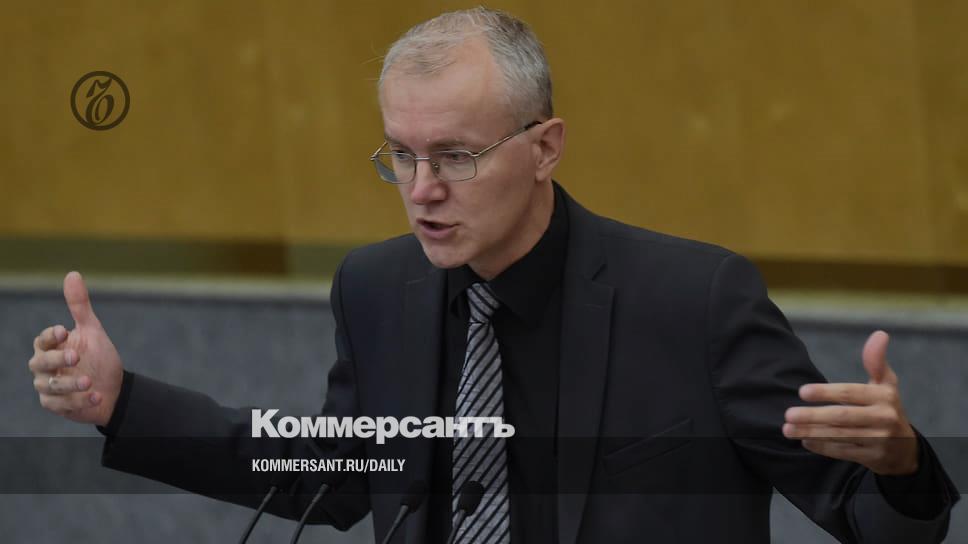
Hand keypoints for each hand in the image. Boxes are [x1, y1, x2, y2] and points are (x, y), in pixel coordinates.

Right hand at [28, 271, 123, 426]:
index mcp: (50, 347)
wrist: (113, 388)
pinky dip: (79, 402)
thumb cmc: (98, 357)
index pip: (43, 340)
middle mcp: (44, 367)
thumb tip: (72, 274)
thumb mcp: (92, 330)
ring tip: (89, 382)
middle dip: (57, 359)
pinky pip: (62, 405)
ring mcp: (48, 387)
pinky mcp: (56, 405)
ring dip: (70, 384)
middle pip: (40, 363)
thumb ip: (79, 306)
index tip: (64, 330)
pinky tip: (96, 397)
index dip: (51, 336)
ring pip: (51, 386)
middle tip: (76, 356)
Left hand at [782, 330, 918, 474]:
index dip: (826, 392)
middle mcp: (883, 418)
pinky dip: (821, 447)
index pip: (851, 393)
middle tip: (788, 414)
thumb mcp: (886, 384)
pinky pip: (842, 452)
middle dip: (812, 416)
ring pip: (839, 436)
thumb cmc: (886, 409)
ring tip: (787, 429)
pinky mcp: (872, 458)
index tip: (802, 392)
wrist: (905, 450)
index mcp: (884, 396)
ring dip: (810, 432)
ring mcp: (879, 440)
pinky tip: (804, 440)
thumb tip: (879, 334)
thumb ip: (876, 361)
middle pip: (842, 417)